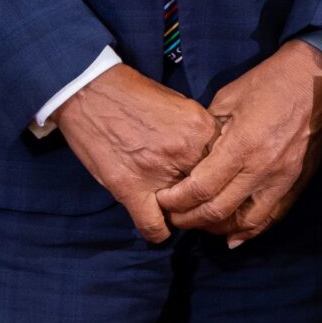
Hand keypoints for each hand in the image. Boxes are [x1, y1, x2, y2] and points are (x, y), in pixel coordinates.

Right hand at [57, 64, 221, 242]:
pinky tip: (160, 226)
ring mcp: (158, 172)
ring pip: (186, 211)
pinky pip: (154, 225)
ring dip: (184, 215)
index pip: (229, 165)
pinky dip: (159, 231)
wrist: (92, 91)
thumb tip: (216, 157)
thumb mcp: (183, 106)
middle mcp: (186, 152)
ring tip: (180, 212)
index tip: (220, 183)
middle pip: (212, 190)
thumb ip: (201, 134)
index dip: (225, 176)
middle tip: (201, 202)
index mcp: (202, 129)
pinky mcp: (129, 188)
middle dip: (209, 198)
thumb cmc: (136, 96)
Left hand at [157, 42, 321, 247]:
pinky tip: (234, 235)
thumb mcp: (227, 98)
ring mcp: (284, 177)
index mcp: (242, 145)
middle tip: (175, 217)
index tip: (163, 200)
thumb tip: (193, 157)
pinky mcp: (298, 180)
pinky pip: (273, 215)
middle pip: (219, 211)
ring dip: (219, 229)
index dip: (176, 201)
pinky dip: (252, 230)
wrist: (316, 76)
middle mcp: (263, 167)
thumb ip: (208, 133)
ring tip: (202, 224)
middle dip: (190, 219)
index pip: (201, 188)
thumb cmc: (269, 81)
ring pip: (247, 222)